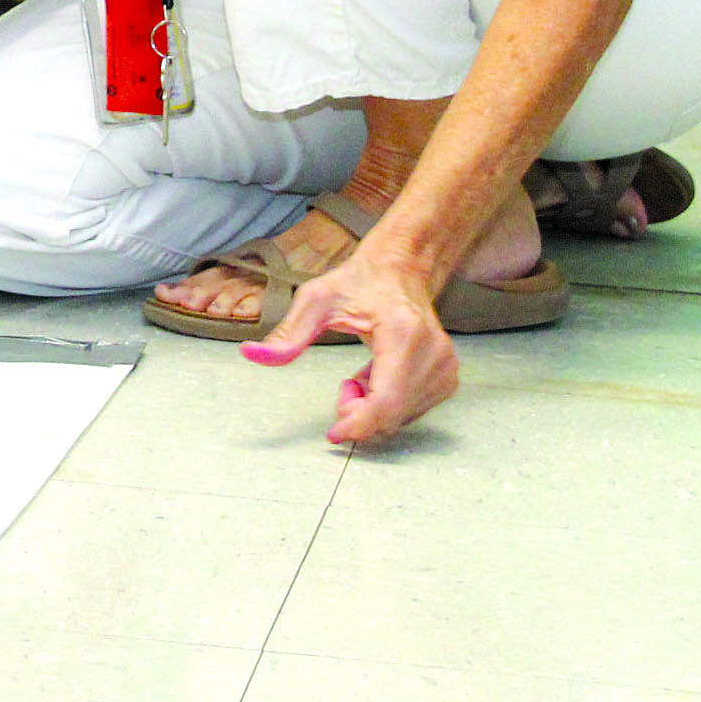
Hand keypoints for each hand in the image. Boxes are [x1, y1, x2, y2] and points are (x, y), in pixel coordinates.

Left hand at [242, 244, 460, 444]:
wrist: (400, 268)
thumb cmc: (358, 283)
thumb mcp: (315, 300)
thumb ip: (287, 334)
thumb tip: (252, 354)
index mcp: (402, 333)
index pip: (386, 400)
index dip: (358, 425)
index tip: (334, 433)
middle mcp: (432, 352)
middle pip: (392, 415)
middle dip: (359, 415)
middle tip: (345, 386)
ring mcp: (445, 365)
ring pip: (402, 417)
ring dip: (372, 409)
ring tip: (361, 375)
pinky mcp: (449, 375)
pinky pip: (413, 410)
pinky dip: (389, 405)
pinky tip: (378, 377)